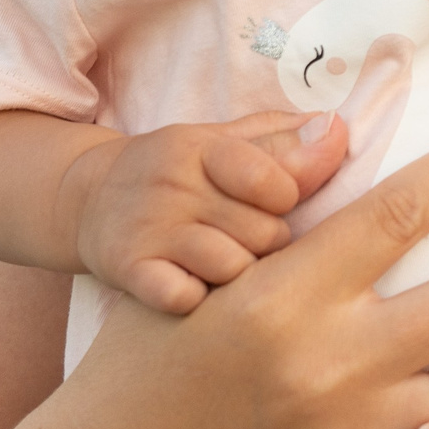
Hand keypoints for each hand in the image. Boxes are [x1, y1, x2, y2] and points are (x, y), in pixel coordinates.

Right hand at [63, 110, 347, 312]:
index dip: (287, 200)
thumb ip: (283, 142)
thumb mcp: (225, 146)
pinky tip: (199, 295)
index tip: (278, 205)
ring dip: (241, 278)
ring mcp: (147, 227)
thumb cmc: (182, 175)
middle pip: (262, 231)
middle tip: (253, 244)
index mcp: (203, 147)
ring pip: (232, 266)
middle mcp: (172, 184)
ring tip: (232, 273)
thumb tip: (338, 129)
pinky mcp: (127, 268)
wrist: (90, 201)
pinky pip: (182, 295)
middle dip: (270, 244)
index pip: (271, 179)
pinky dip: (197, 300)